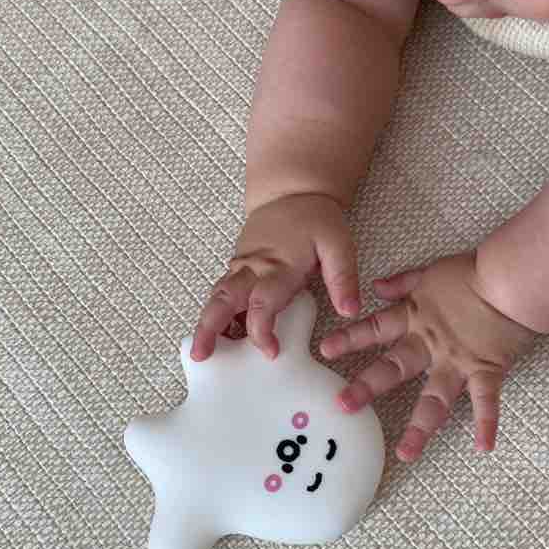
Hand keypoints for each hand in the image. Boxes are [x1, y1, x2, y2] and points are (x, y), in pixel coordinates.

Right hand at [191, 193, 360, 360]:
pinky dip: (214, 313)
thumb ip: (343, 278)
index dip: (262, 330)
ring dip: (205, 323)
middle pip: (224, 299)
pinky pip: (221, 292)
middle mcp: (253, 268)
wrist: (292, 193)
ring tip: (199, 351)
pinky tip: (214, 335)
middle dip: (209, 328)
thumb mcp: (338, 244)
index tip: (270, 352)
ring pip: (217, 296)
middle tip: (199, 355)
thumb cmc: (316, 219)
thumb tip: (349, 310)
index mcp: (278, 266)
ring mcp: (241, 267)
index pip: (262, 303)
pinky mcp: (237, 267)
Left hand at [320, 251, 536, 459]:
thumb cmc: (473, 273)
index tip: (324, 351)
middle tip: (343, 406)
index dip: (349, 339)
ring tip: (406, 454)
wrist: (511, 280)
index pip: (375, 329)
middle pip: (394, 368)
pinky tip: (484, 448)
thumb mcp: (430, 272)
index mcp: (415, 318)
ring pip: (435, 399)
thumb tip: (376, 286)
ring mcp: (457, 362)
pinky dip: (487, 424)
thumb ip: (402, 282)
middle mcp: (430, 345)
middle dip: (367, 387)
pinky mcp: (486, 370)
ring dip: (420, 428)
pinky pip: (486, 402)